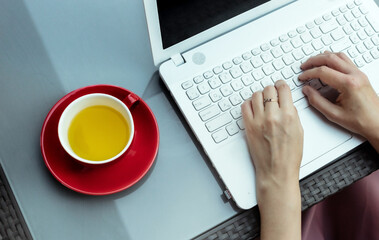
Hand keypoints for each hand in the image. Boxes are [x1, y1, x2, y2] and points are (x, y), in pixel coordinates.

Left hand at [241, 80, 302, 239]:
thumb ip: (292, 114)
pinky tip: (253, 108)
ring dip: (260, 96)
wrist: (277, 171)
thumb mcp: (299, 131)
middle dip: (271, 90)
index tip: (280, 85)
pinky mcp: (249, 126)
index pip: (283, 89)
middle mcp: (273, 116)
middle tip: (272, 95)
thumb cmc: (289, 156)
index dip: (281, 85)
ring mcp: (259, 120)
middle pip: (268, 89)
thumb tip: (286, 103)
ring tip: (262, 102)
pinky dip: (249, 104)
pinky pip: (245, 106)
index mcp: (289, 115)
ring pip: (256, 95)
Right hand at [299, 52, 378, 147]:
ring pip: (338, 56)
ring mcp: (359, 74)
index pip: (323, 71)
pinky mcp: (360, 75)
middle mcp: (355, 75)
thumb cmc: (361, 120)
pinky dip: (333, 59)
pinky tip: (327, 63)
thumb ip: (317, 101)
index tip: (302, 77)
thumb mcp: (334, 114)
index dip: (309, 73)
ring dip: (323, 57)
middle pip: (330, 58)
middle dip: (314, 61)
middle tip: (304, 66)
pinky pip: (345, 60)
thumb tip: (307, 91)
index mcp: (348, 84)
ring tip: (313, 63)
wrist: (378, 122)